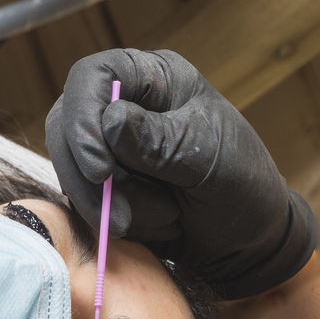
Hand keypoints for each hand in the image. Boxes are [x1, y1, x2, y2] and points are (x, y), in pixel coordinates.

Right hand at [45, 48, 317, 298]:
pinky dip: (119, 222)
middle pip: (67, 127)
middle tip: (122, 218)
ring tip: (169, 217)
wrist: (252, 241)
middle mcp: (126, 107)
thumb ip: (160, 142)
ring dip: (115, 206)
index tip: (98, 168)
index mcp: (155, 80)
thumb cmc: (242, 186)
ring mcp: (112, 150)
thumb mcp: (208, 158)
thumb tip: (109, 122)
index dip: (84, 118)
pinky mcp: (106, 189)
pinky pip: (86, 204)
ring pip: (74, 172)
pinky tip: (161, 226)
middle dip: (92, 179)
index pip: (93, 77)